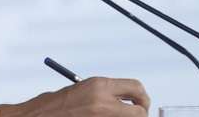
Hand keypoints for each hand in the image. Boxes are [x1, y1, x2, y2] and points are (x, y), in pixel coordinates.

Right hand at [0, 76, 149, 116]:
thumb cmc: (55, 104)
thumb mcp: (82, 89)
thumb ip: (104, 93)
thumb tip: (128, 100)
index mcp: (99, 85)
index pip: (136, 88)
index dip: (142, 97)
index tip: (140, 103)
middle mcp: (103, 100)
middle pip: (139, 111)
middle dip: (140, 114)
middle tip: (137, 115)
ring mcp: (101, 116)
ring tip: (116, 116)